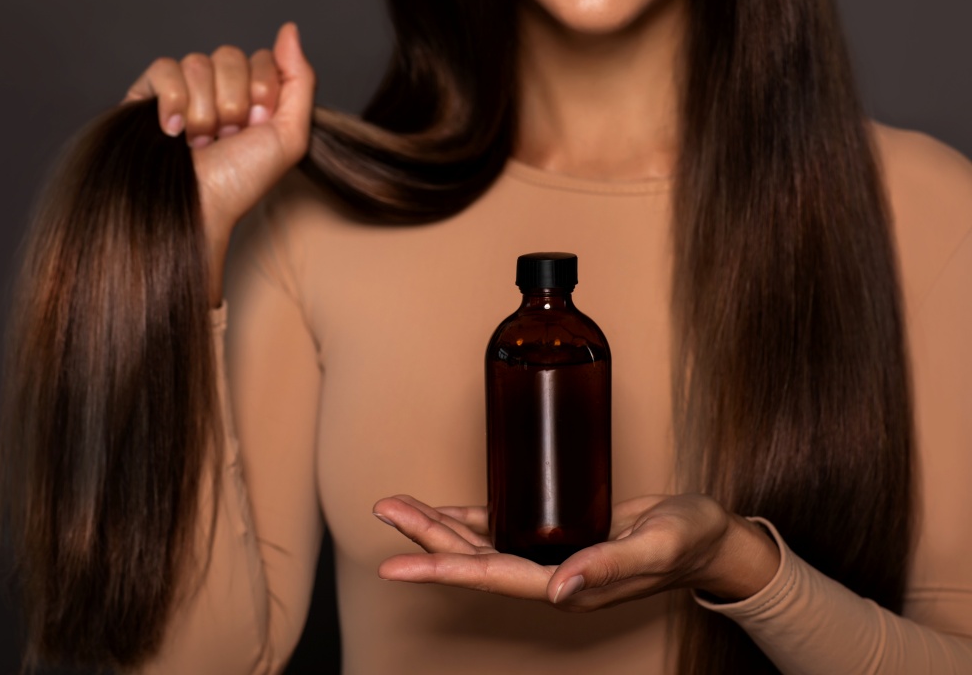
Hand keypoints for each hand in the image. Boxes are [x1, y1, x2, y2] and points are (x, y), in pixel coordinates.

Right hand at [122, 22, 315, 304]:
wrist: (200, 207)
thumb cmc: (242, 181)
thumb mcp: (290, 135)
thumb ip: (299, 79)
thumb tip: (289, 29)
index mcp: (249, 94)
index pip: (260, 57)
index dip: (262, 91)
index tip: (257, 127)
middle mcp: (215, 88)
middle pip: (229, 55)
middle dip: (233, 102)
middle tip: (228, 137)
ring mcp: (181, 90)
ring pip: (197, 62)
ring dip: (204, 111)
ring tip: (201, 142)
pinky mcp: (146, 95)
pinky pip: (164, 68)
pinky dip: (173, 100)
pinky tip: (173, 131)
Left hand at [372, 493, 779, 609]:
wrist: (712, 538)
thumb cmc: (690, 540)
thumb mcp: (656, 547)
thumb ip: (609, 567)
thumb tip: (558, 590)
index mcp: (570, 586)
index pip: (493, 576)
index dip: (442, 567)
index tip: (397, 564)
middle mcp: (552, 575)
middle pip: (475, 557)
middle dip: (427, 535)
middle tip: (384, 509)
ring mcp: (552, 556)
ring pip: (482, 542)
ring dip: (439, 525)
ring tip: (398, 506)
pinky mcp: (558, 534)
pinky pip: (503, 528)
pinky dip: (471, 518)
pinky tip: (445, 510)